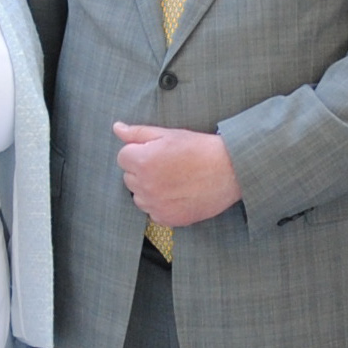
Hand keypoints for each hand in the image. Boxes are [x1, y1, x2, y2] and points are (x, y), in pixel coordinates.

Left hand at [112, 124, 240, 228]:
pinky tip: (178, 194)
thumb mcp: (168, 134)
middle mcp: (145, 186)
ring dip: (149, 190)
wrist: (230, 171)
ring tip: (174, 180)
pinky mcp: (168, 219)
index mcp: (142, 162)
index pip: (123, 157)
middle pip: (129, 178)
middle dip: (142, 171)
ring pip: (139, 197)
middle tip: (168, 165)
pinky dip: (161, 205)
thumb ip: (138, 133)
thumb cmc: (200, 149)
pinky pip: (153, 212)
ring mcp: (156, 205)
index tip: (157, 152)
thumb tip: (117, 128)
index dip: (139, 152)